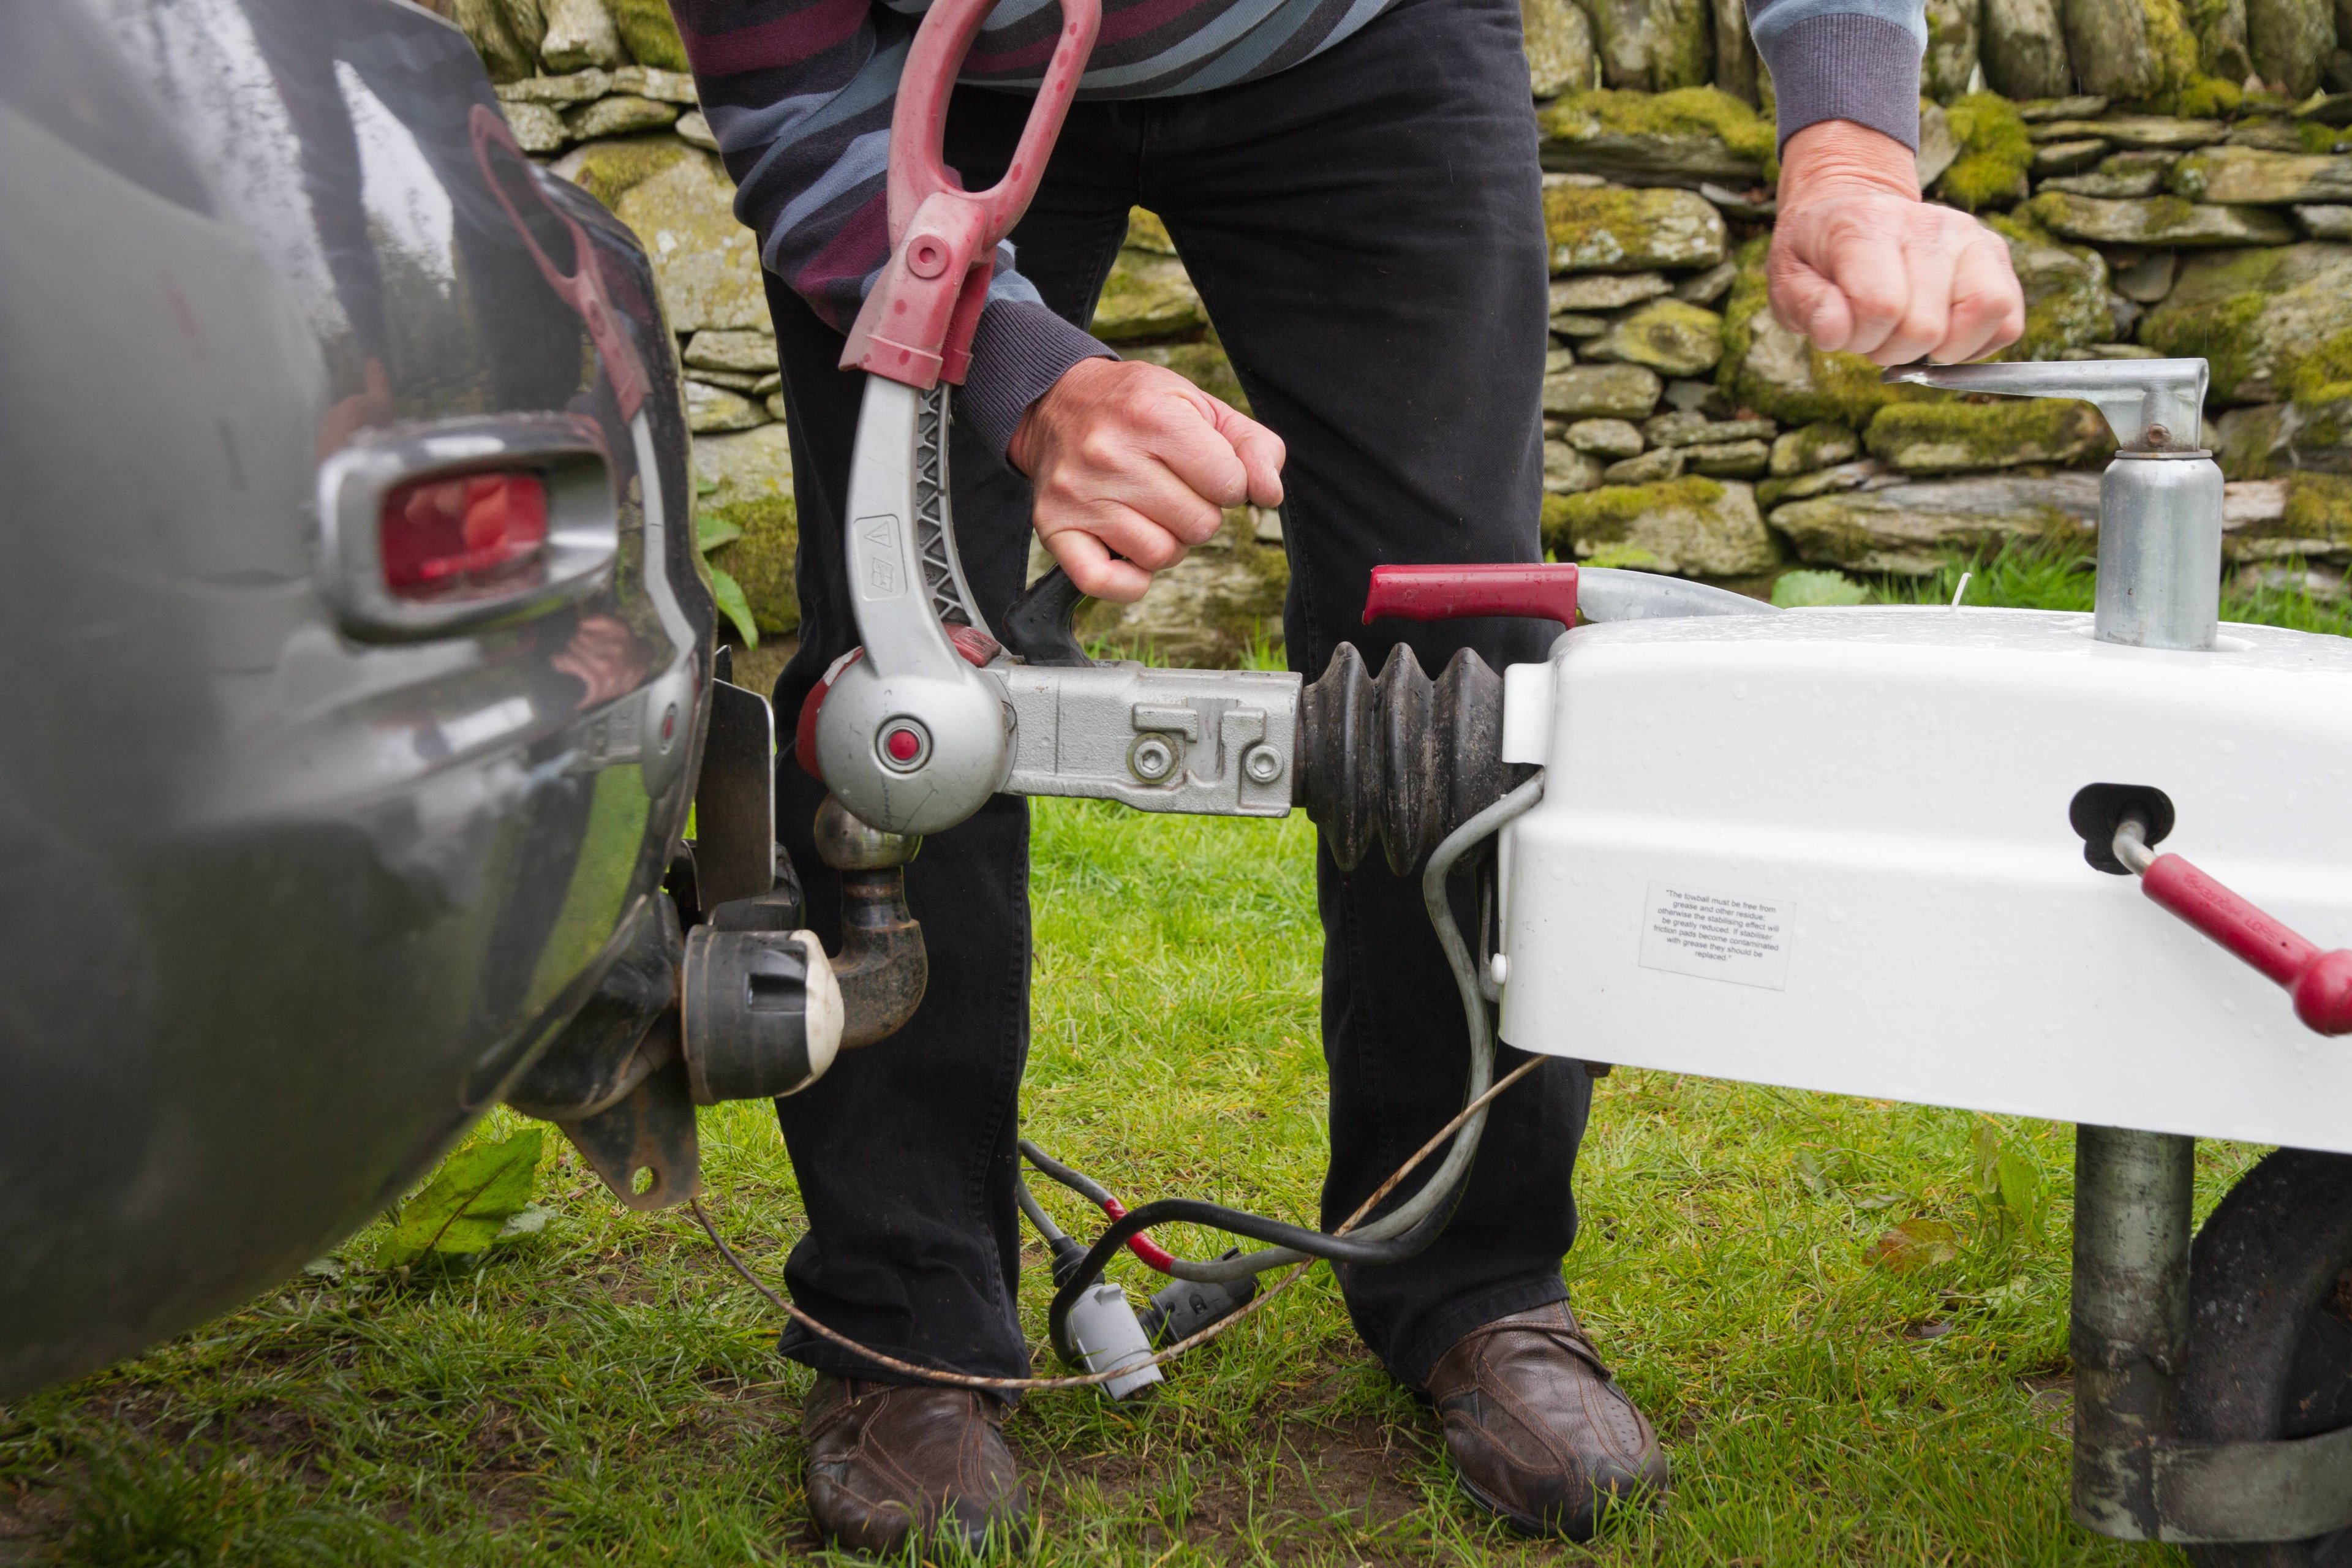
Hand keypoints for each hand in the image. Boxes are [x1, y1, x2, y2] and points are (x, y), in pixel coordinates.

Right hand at [1007, 358, 1285, 602]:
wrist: (1057, 402)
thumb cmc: (1140, 409)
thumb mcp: (1203, 407)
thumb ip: (1253, 446)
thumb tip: (1269, 495)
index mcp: (1152, 415)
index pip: (1229, 485)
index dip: (1229, 484)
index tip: (1204, 469)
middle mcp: (1109, 453)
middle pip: (1199, 525)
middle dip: (1199, 512)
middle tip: (1174, 489)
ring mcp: (1079, 493)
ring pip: (1161, 555)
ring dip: (1168, 542)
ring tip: (1149, 511)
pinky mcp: (1054, 526)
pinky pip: (1105, 583)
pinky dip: (1130, 582)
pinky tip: (1131, 554)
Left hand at [1769, 120, 2024, 365]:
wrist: (1852, 209)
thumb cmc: (1820, 256)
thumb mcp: (1788, 281)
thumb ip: (1807, 308)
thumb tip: (1836, 332)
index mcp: (1870, 226)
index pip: (1882, 307)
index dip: (1860, 337)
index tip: (1845, 328)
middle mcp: (1930, 224)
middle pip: (1927, 326)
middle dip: (1893, 349)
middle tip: (1874, 330)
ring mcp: (1970, 236)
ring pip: (1986, 313)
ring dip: (1943, 347)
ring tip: (1909, 331)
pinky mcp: (1996, 256)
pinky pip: (2009, 321)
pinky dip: (1977, 343)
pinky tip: (1943, 333)